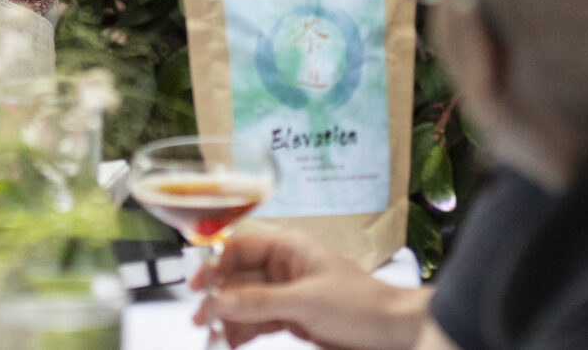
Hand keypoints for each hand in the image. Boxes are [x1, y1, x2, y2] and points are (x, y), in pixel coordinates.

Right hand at [190, 225, 424, 349]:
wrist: (392, 331)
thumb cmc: (360, 305)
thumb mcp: (306, 301)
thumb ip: (260, 301)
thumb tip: (220, 299)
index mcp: (288, 247)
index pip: (239, 247)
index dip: (214, 263)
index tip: (195, 285)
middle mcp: (284, 266)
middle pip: (238, 277)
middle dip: (218, 297)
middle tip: (200, 318)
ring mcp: (287, 292)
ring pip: (246, 302)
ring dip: (228, 318)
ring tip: (212, 335)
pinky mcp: (292, 316)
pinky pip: (258, 321)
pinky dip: (244, 331)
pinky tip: (231, 341)